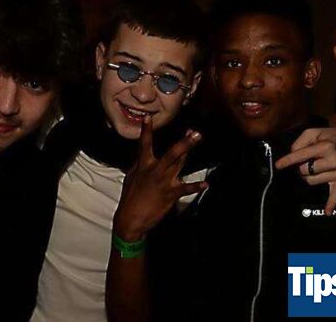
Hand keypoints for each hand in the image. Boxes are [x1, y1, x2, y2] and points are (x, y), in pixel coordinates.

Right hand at [113, 116, 207, 241]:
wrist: (131, 218)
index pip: (144, 144)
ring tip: (198, 139)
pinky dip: (196, 186)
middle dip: (184, 142)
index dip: (146, 130)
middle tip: (194, 132)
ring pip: (180, 163)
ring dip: (189, 151)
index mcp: (144, 165)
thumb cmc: (130, 196)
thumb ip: (139, 164)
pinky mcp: (171, 193)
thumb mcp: (131, 176)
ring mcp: (165, 181)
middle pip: (172, 153)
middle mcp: (156, 170)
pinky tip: (206, 184)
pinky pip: (186, 188)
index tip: (148, 118)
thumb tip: (142, 154)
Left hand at [275, 127, 335, 215]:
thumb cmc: (331, 136)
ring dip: (309, 176)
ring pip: (313, 181)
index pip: (300, 156)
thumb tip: (291, 154)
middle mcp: (333, 161)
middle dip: (300, 167)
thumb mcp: (314, 132)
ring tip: (313, 167)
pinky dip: (331, 203)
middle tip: (305, 161)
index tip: (278, 165)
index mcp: (325, 147)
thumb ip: (300, 142)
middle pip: (305, 171)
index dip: (287, 160)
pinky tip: (327, 211)